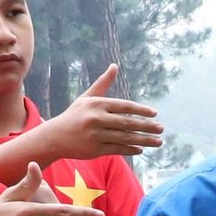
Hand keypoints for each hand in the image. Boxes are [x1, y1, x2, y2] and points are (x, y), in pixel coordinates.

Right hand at [43, 65, 163, 158]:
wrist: (54, 137)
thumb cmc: (74, 115)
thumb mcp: (87, 98)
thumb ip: (103, 83)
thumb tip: (114, 65)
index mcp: (96, 104)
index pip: (124, 106)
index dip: (141, 110)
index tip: (155, 113)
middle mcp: (96, 119)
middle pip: (128, 123)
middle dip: (147, 127)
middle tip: (161, 129)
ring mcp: (95, 135)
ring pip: (125, 138)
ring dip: (144, 140)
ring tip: (158, 142)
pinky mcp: (94, 149)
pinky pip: (118, 149)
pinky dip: (131, 149)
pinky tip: (141, 149)